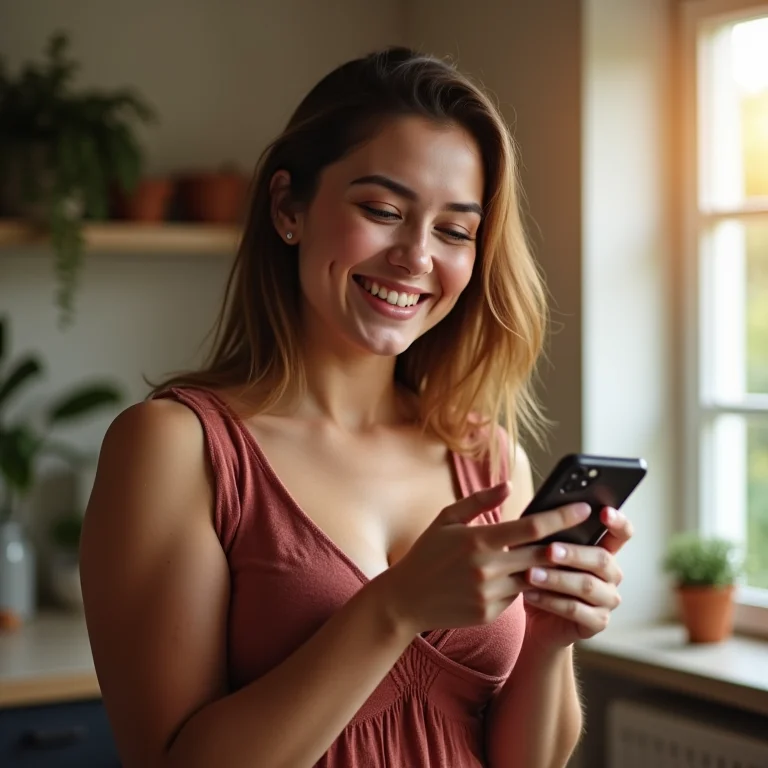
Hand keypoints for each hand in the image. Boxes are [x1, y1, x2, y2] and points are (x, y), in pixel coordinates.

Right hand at [378, 482, 591, 636]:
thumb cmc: (426, 553)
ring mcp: (489, 594)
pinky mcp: (489, 614)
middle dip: (567, 544)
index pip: (532, 527)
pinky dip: (521, 586)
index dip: (562, 517)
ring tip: (560, 556)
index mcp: (478, 539)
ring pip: (532, 578)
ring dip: (545, 569)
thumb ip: (479, 501)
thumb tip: (509, 486)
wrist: (405, 600)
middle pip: (542, 555)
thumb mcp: (447, 519)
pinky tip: (522, 578)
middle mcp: (487, 568)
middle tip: (588, 534)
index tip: (584, 508)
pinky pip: (516, 597)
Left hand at [522, 506, 633, 647]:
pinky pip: (575, 610)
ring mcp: (607, 600)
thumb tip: (537, 515)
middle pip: (601, 559)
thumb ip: (546, 535)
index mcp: (603, 551)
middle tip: (549, 550)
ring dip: (556, 579)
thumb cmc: (541, 578)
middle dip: (573, 553)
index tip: (603, 512)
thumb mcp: (541, 553)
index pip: (622, 534)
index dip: (617, 522)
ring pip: (586, 586)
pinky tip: (530, 594)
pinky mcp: (597, 622)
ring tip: (530, 574)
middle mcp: (611, 575)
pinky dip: (550, 601)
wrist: (537, 620)